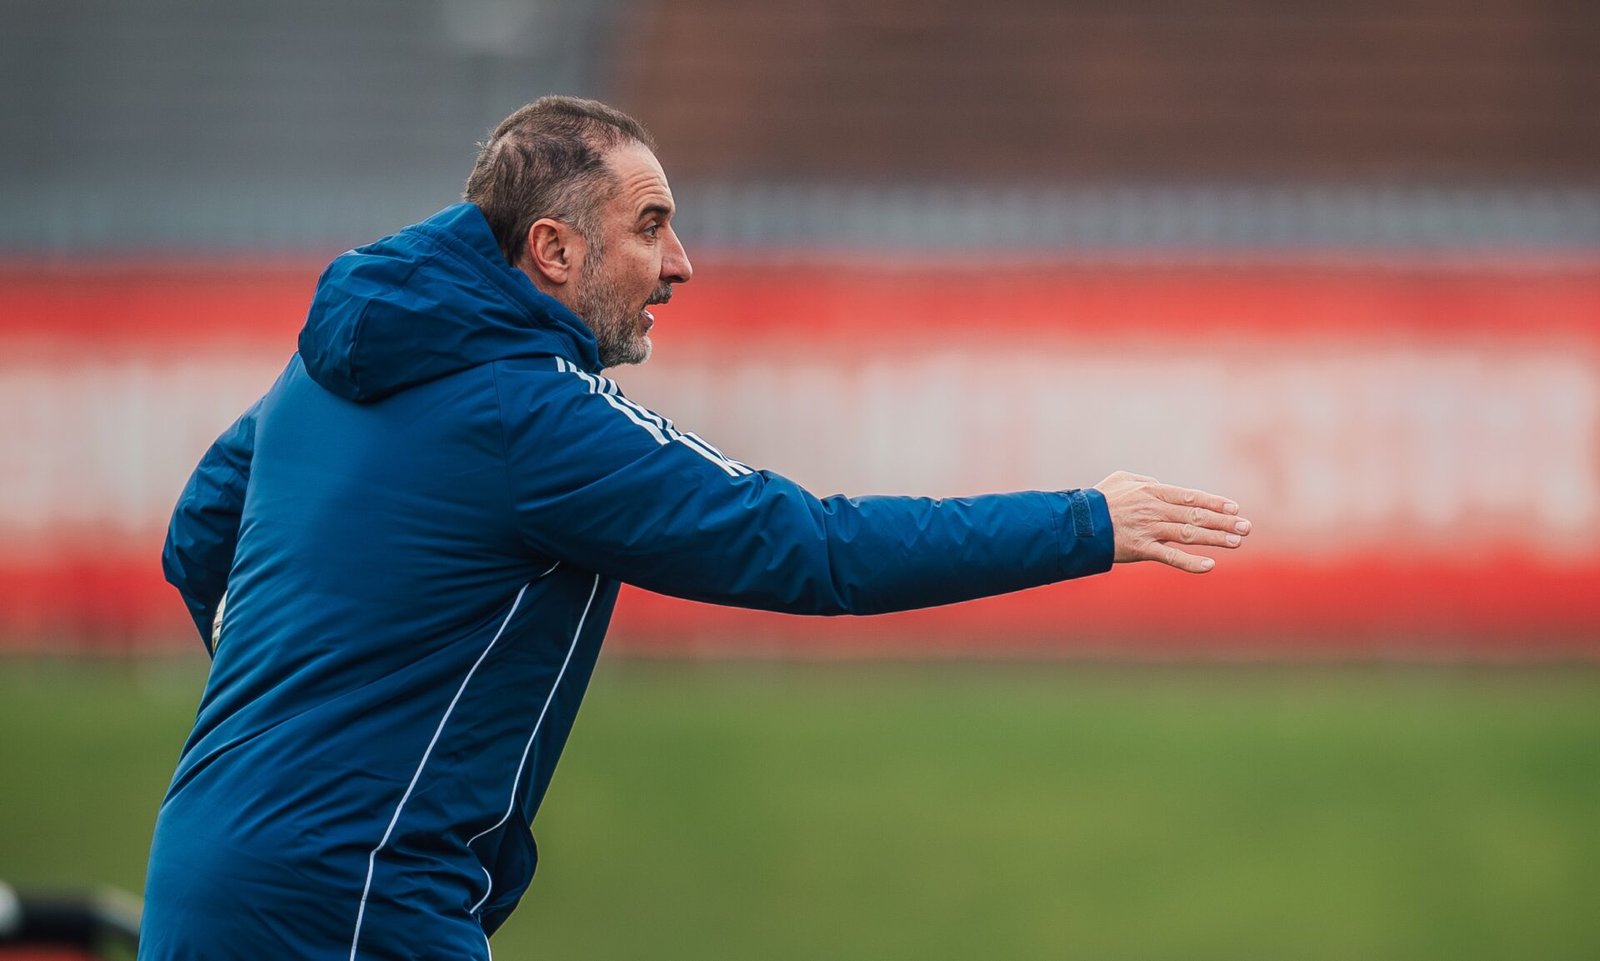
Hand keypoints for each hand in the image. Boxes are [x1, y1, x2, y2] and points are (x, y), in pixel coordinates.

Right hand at [1093, 471, 1250, 573]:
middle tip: (1246, 527)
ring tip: (1237, 542)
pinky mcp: (1140, 549)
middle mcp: (1154, 509)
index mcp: (1151, 491)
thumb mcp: (1121, 480)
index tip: (1234, 508)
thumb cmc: (1098, 500)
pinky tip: (1210, 565)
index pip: (1190, 496)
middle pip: (1196, 515)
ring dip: (1215, 538)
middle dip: (1224, 521)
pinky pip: (1170, 557)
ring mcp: (1148, 530)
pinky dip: (1190, 562)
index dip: (1214, 502)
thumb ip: (1144, 480)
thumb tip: (1159, 482)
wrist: (1076, 523)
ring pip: (1188, 534)